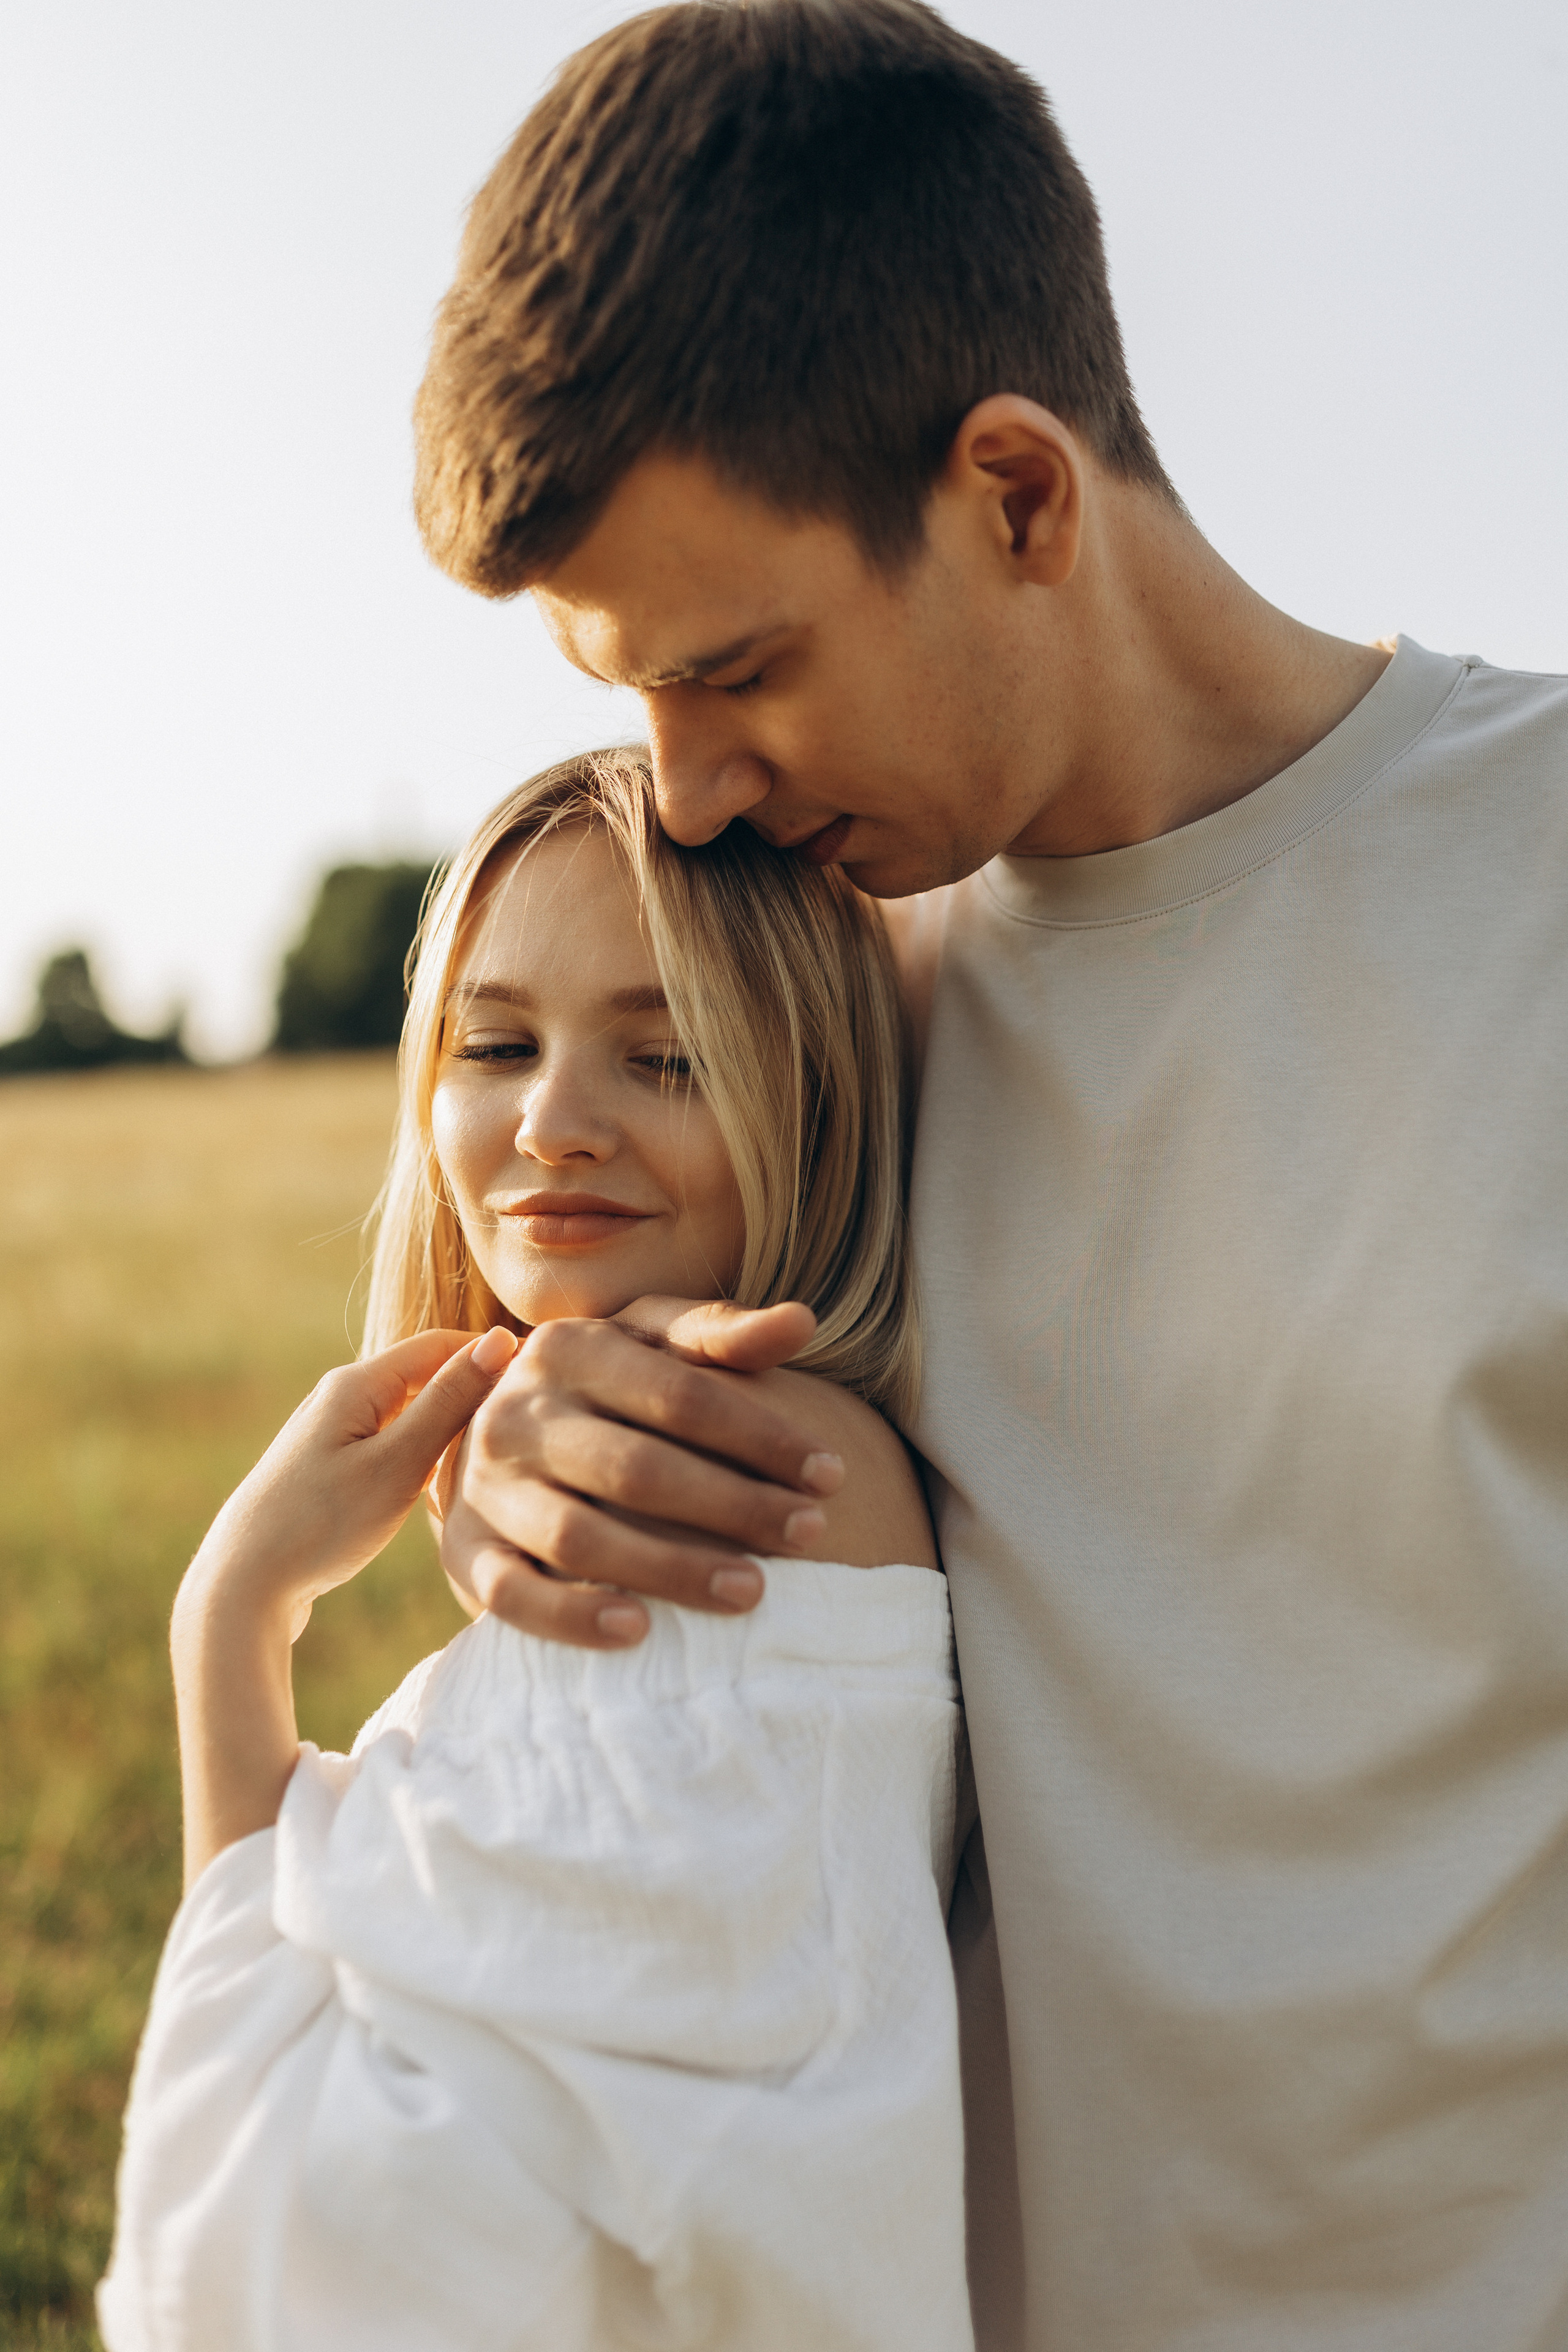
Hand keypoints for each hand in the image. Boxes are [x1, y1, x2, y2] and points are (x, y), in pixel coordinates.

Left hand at [193, 1326, 519, 1631]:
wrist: (242, 1587)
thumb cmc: (322, 1524)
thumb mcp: (397, 1463)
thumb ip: (449, 1403)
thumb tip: (500, 1340)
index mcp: (356, 1383)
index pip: (441, 1344)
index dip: (492, 1354)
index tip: (543, 1378)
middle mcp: (338, 1397)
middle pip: (425, 1376)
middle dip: (474, 1393)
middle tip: (526, 1426)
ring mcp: (330, 1435)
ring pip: (409, 1415)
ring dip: (449, 1430)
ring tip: (491, 1459)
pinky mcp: (326, 1471)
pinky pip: (390, 1447)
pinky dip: (422, 1459)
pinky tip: (439, 1491)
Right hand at [440, 1299, 844, 1649]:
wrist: (488, 1431)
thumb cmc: (602, 1385)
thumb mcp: (649, 1340)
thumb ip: (720, 1334)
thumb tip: (803, 1321)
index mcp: (569, 1348)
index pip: (680, 1395)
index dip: (761, 1436)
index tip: (831, 1475)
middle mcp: (518, 1416)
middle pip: (637, 1469)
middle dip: (733, 1505)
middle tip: (809, 1533)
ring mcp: (486, 1487)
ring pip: (578, 1537)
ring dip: (669, 1569)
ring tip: (752, 1591)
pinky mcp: (464, 1552)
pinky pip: (512, 1594)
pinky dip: (572, 1615)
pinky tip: (639, 1631)